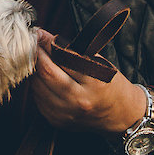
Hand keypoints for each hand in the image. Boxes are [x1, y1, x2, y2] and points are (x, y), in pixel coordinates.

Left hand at [30, 30, 149, 137]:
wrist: (121, 115)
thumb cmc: (110, 84)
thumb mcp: (99, 63)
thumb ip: (73, 51)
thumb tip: (45, 38)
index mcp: (94, 82)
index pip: (63, 58)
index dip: (47, 44)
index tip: (39, 33)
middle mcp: (79, 100)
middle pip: (46, 73)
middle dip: (36, 55)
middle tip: (32, 44)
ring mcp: (67, 113)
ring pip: (38, 87)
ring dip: (34, 71)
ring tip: (36, 59)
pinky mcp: (58, 121)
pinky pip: (38, 100)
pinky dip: (37, 86)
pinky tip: (42, 78)